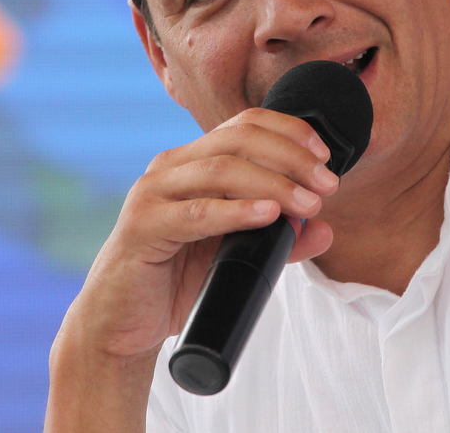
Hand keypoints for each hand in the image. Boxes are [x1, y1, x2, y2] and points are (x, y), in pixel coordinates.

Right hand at [52, 107, 338, 364]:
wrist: (122, 324)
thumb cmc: (177, 282)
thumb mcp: (237, 256)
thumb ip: (278, 241)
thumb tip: (324, 230)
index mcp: (192, 162)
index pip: (245, 125)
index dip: (289, 132)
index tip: (325, 156)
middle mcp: (171, 167)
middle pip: (238, 139)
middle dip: (291, 157)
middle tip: (326, 185)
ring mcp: (153, 193)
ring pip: (221, 170)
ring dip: (273, 183)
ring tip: (307, 204)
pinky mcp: (143, 226)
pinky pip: (196, 212)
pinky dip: (236, 210)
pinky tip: (267, 213)